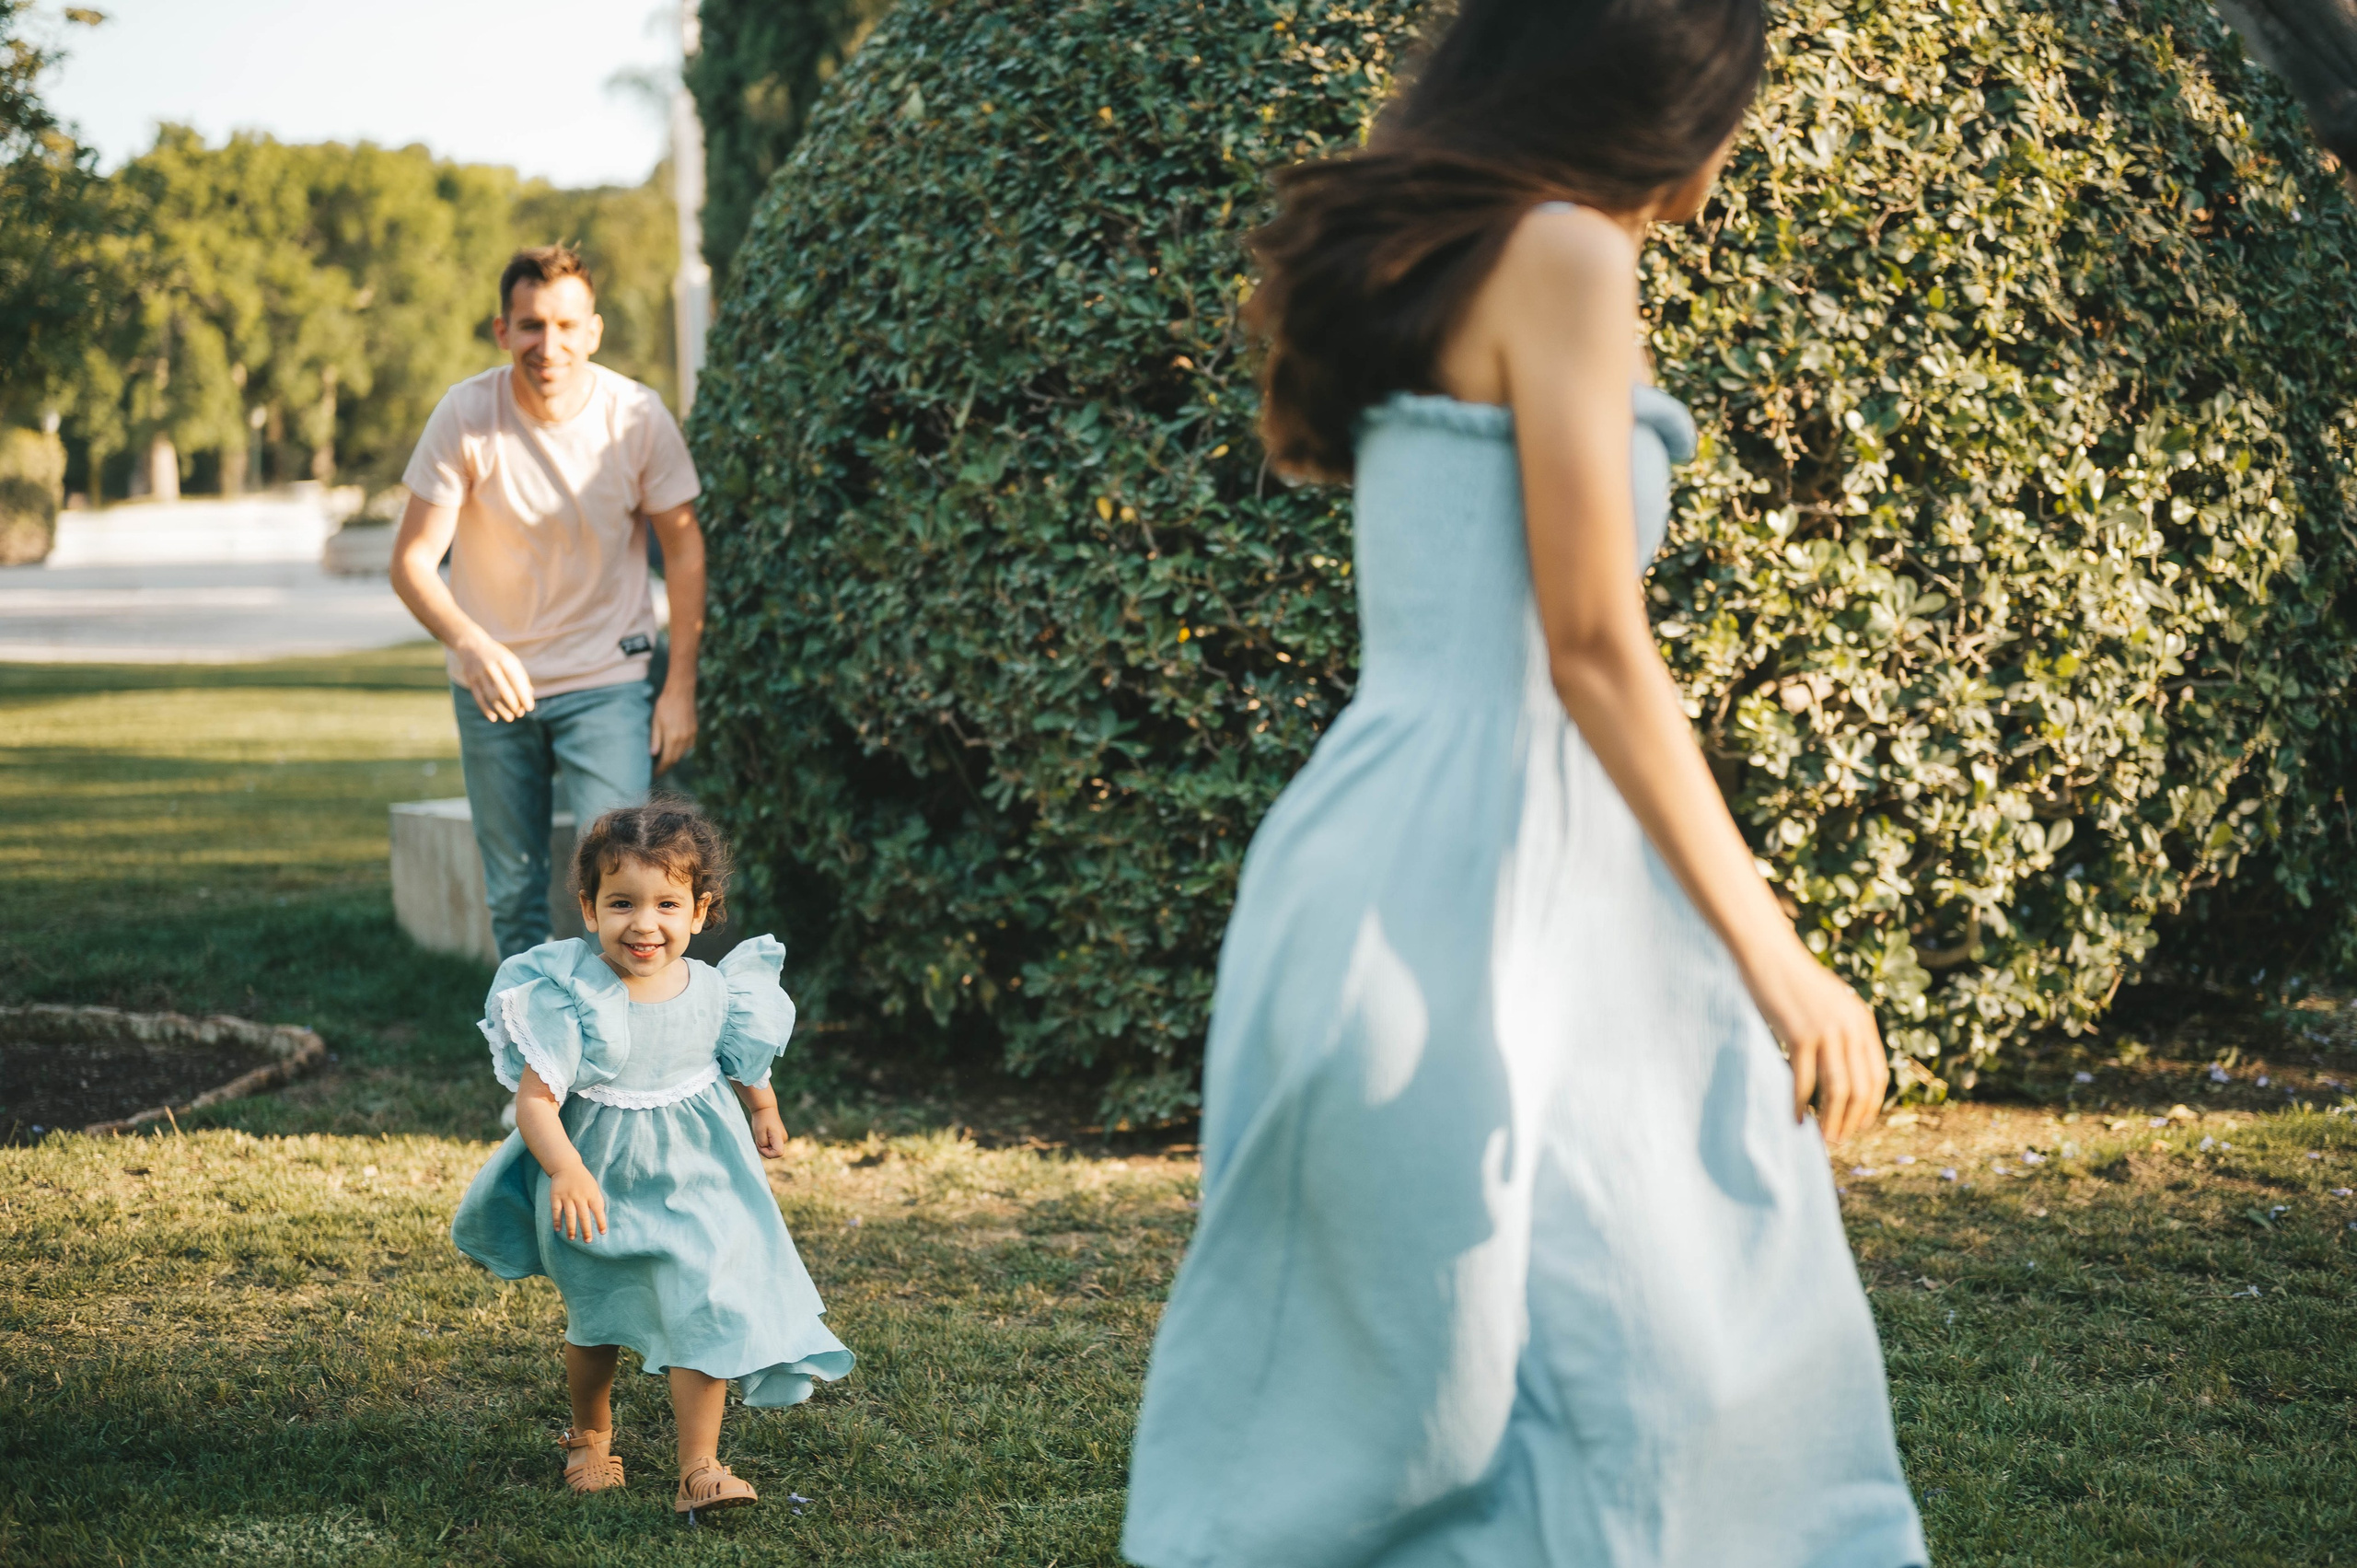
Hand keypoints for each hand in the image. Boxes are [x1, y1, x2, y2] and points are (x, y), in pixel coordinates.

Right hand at [454, 633, 535, 721]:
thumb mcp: (511, 661)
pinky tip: (493, 718)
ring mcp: (479, 674)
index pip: (516, 681)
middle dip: (513, 705)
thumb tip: (529, 695)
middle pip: (503, 691)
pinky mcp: (470, 680)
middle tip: (519, 713)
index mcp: (505, 661)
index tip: (529, 708)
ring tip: (510, 718)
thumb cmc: (497, 656)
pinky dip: (485, 709)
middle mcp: (491, 667)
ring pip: (491, 696)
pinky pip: (478, 698)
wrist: (471, 645)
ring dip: (501, 710)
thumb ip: (521, 677)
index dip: (524, 696)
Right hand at [548, 1163, 607, 1242]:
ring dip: (571, 1228)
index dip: (601, 1222)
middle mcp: (579, 1196)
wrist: (567, 1166)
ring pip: (570, 1215)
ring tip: (572, 1238)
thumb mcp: (594, 1187)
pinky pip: (556, 1211)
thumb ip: (597, 1200)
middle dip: (586, 1230)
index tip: (602, 1232)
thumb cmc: (583, 1180)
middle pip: (583, 1216)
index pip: (598, 1210)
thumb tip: (601, 1217)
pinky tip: (558, 1229)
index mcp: (591, 1194)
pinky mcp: (556, 1196)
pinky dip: (557, 1221)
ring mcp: (567, 1196)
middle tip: (588, 1241)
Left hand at [651, 678, 696, 773]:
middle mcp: (684, 739)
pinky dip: (681, 750)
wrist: (681, 691)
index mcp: (673, 738)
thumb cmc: (665, 705)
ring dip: (674, 758)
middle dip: (666, 766)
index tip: (654, 774)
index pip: (667, 760)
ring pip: (683, 754)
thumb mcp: (656, 721)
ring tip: (664, 759)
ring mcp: (691, 735)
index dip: (660, 769)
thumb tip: (653, 754)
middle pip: (675, 759)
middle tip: (657, 769)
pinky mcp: (695, 731)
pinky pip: (688, 746)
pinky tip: (674, 748)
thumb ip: (655, 739)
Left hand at [746, 1104, 789, 1158]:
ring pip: (772, 1150)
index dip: (767, 1153)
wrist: (765, 1109)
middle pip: (773, 1153)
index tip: (760, 1144)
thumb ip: (763, 1144)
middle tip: (758, 1138)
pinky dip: (765, 1143)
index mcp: (780, 1138)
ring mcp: (782, 1139)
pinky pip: (771, 1146)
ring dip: (764, 1145)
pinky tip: (763, 1135)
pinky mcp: (779, 1138)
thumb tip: (767, 1149)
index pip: (777, 1154)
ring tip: (760, 1135)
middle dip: (764, 1149)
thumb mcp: (759, 1133)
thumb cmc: (761, 1120)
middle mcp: (784, 1139)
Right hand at [1742, 941, 1887, 1143]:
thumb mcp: (1829, 1005)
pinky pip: (1804, 1081)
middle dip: (1851, 1121)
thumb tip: (1843, 1072)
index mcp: (1862, 1021)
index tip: (1857, 1126)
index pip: (1877, 1076)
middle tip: (1837, 1140)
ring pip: (1837, 1090)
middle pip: (1861, 1088)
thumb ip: (1841, 1031)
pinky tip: (1795, 1120)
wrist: (1767, 954)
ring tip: (1822, 1139)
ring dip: (1831, 1121)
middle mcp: (1850, 1027)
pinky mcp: (1799, 1034)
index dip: (1870, 1107)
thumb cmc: (1792, 982)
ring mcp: (1827, 1031)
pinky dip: (1800, 1106)